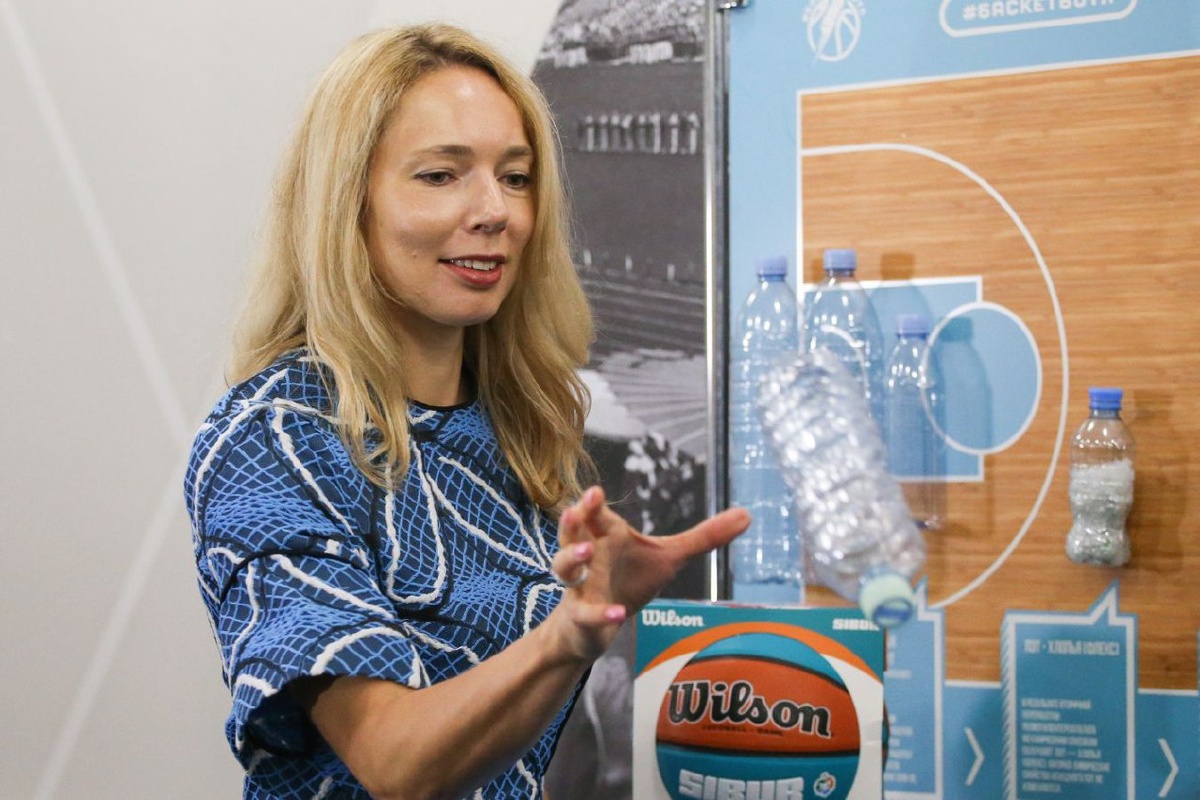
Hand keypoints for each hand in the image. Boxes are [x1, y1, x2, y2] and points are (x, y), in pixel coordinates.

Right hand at [546, 486, 749, 659]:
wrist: (591, 627)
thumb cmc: (628, 581)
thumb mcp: (669, 558)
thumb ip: (705, 537)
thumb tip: (748, 513)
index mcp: (607, 537)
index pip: (596, 515)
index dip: (593, 503)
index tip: (596, 491)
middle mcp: (588, 557)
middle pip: (572, 533)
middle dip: (573, 521)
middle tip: (576, 508)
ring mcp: (580, 587)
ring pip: (564, 568)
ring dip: (572, 558)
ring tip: (585, 552)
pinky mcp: (580, 616)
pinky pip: (586, 613)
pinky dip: (600, 613)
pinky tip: (617, 613)